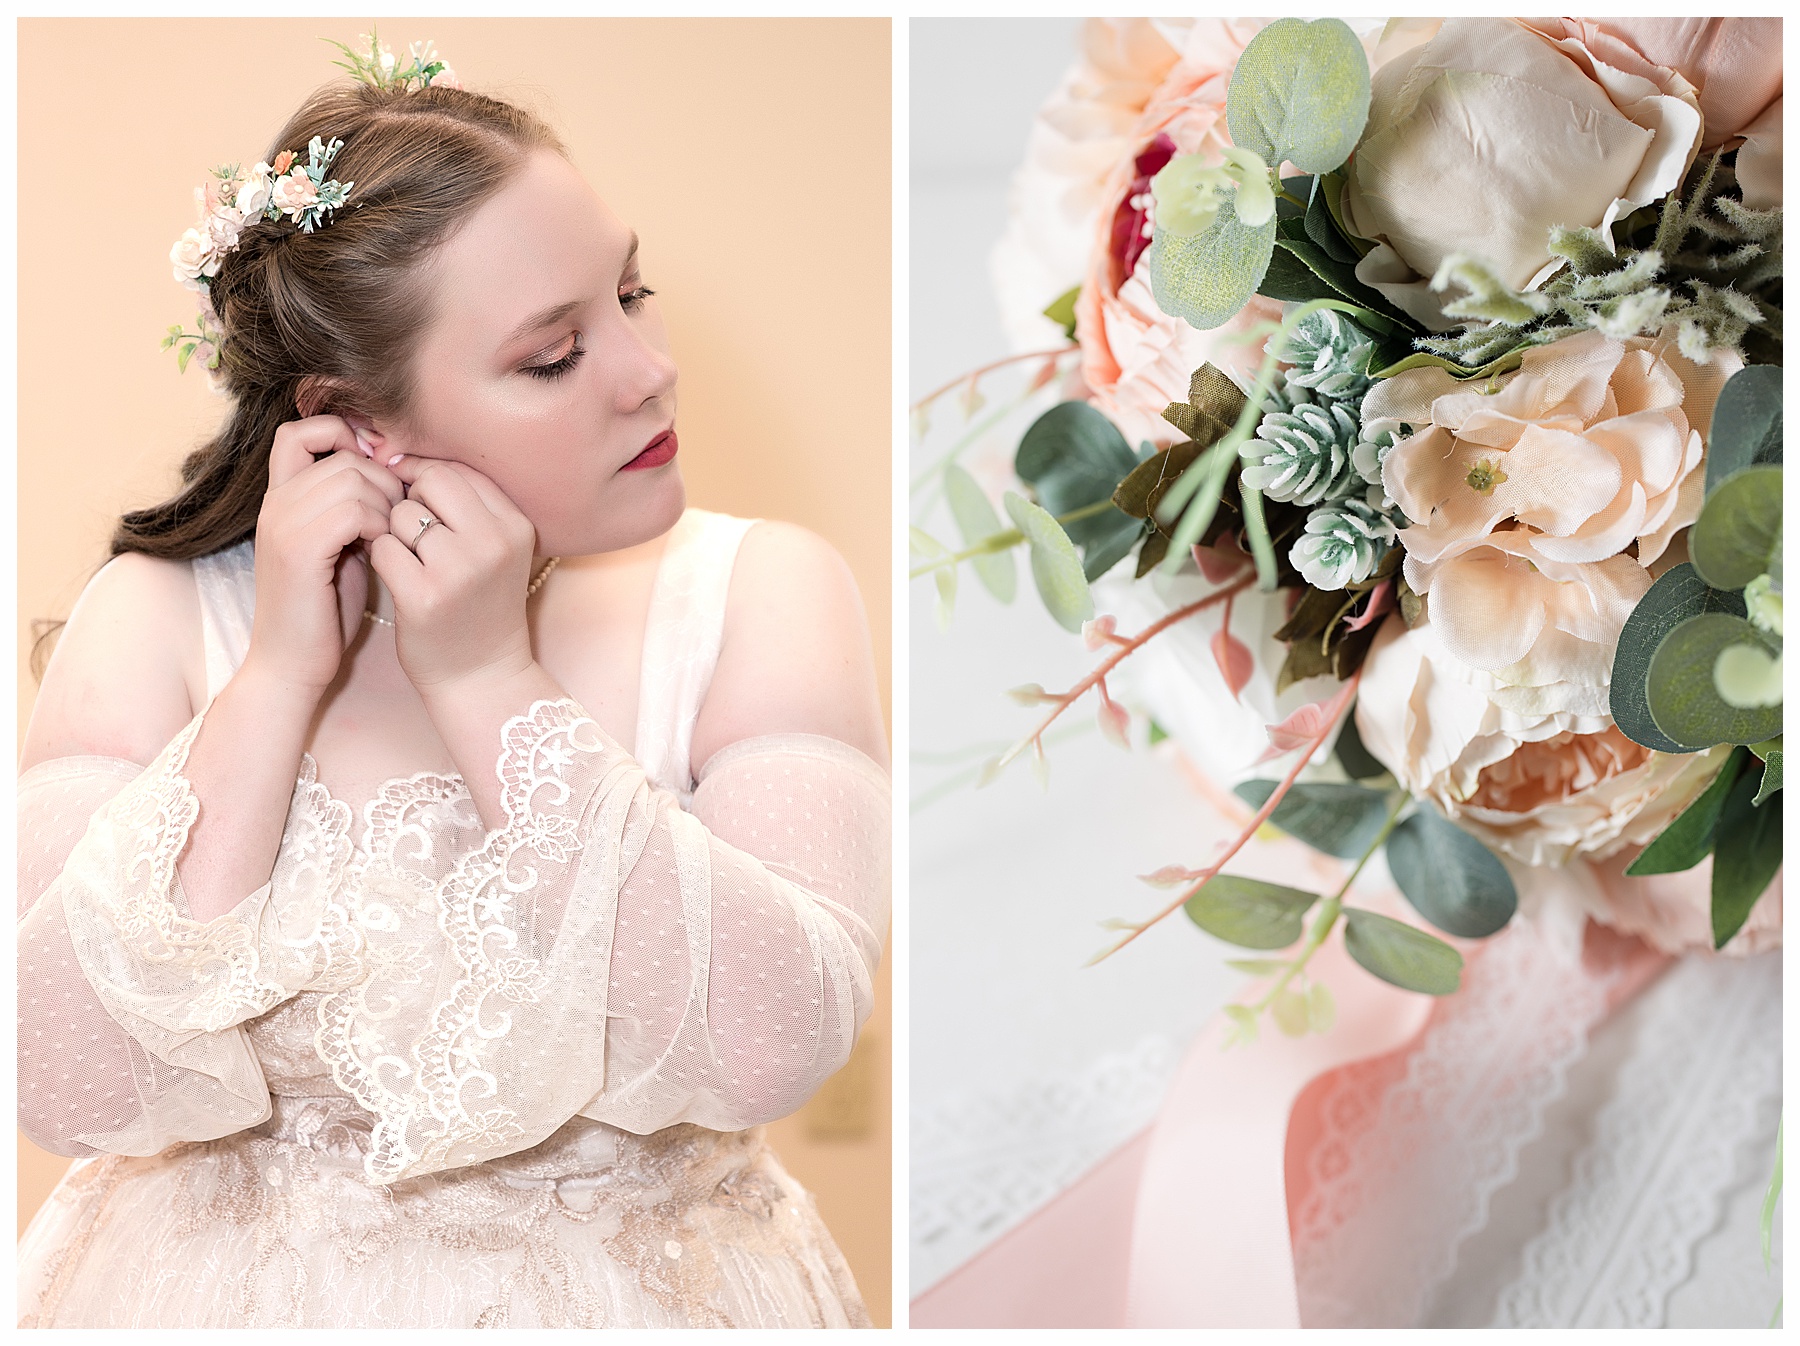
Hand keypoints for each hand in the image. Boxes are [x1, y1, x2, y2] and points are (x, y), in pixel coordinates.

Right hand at [245, 416, 405, 693]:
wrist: (291, 666)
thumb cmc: (323, 613)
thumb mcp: (338, 549)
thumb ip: (351, 511)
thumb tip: (392, 476)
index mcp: (281, 499)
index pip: (299, 432)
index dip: (340, 435)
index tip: (376, 474)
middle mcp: (275, 504)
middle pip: (343, 455)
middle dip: (384, 481)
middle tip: (397, 520)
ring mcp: (283, 524)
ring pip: (353, 478)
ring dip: (387, 505)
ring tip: (391, 538)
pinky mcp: (298, 550)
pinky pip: (354, 510)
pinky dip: (379, 526)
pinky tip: (382, 551)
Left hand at [371, 457, 540, 695]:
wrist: (482, 677)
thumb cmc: (481, 606)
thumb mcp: (494, 550)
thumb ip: (467, 505)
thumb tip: (401, 455)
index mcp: (516, 527)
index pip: (460, 470)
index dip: (428, 477)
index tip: (415, 498)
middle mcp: (493, 543)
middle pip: (431, 481)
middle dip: (410, 498)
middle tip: (411, 532)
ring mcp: (459, 570)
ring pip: (401, 513)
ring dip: (393, 532)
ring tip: (409, 561)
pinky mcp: (423, 596)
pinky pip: (382, 547)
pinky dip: (380, 559)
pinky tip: (396, 580)